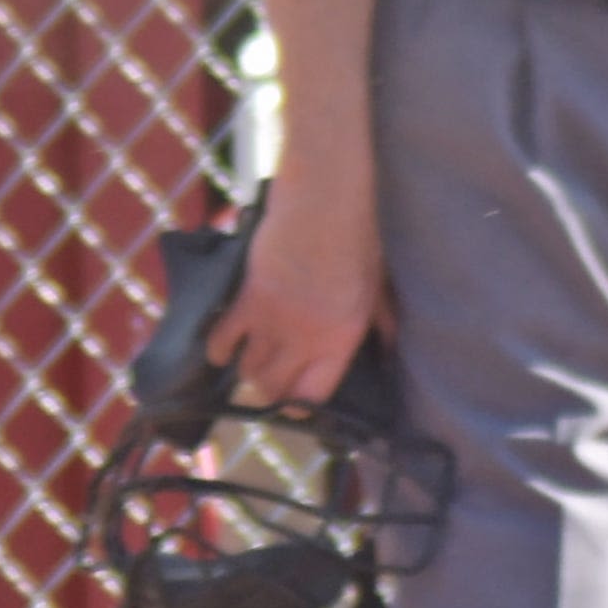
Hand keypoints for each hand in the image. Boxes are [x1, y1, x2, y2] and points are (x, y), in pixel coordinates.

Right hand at [212, 153, 390, 409]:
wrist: (326, 199)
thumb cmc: (359, 238)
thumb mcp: (380, 288)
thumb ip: (382, 324)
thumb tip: (389, 350)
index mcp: (343, 338)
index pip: (314, 396)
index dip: (302, 408)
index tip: (297, 406)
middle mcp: (307, 337)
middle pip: (275, 387)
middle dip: (271, 392)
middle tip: (270, 385)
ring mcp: (275, 319)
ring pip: (248, 369)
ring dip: (247, 371)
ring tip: (250, 367)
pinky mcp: (249, 296)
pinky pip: (223, 338)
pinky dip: (218, 348)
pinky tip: (220, 351)